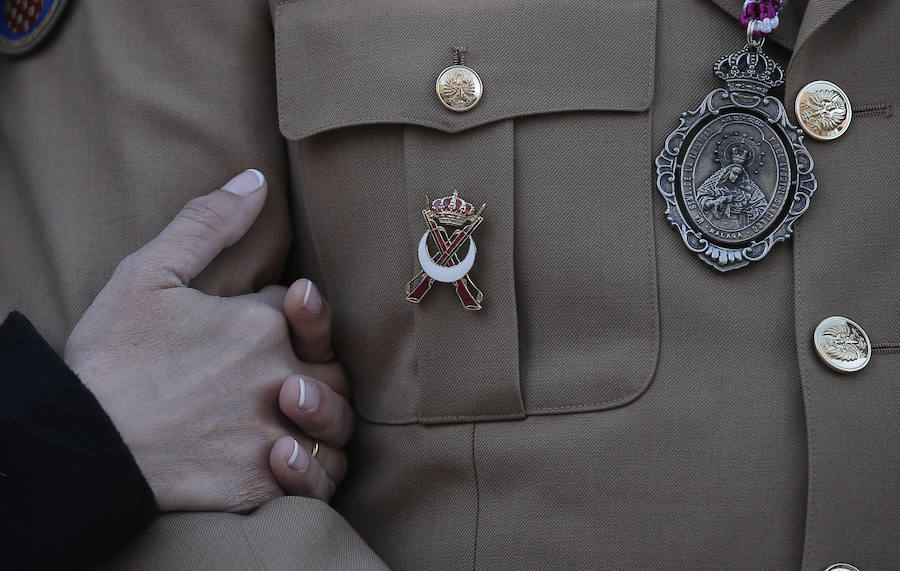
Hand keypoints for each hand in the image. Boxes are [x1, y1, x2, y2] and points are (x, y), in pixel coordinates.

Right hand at [63, 169, 353, 511]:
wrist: (82, 445)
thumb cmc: (112, 358)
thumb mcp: (148, 274)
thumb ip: (207, 224)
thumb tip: (255, 180)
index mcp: (262, 324)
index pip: (303, 310)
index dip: (290, 313)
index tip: (255, 323)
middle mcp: (282, 375)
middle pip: (331, 367)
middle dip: (315, 365)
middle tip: (279, 374)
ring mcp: (278, 430)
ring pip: (336, 424)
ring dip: (323, 418)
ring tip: (288, 414)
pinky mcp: (265, 480)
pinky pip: (318, 478)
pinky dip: (315, 470)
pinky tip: (287, 457)